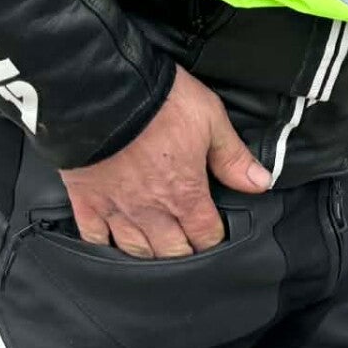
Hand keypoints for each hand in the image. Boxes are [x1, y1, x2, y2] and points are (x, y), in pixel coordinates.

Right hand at [58, 65, 272, 257]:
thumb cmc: (159, 101)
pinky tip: (111, 246)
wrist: (103, 91)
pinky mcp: (87, 200)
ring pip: (135, 251)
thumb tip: (261, 182)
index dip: (214, 240)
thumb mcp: (209, 118)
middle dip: (184, 255)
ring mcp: (116, 208)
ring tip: (156, 253)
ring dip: (148, 256)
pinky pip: (95, 237)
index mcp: (185, 193)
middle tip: (188, 250)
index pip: (205, 236)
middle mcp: (151, 210)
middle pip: (172, 252)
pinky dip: (104, 246)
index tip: (215, 238)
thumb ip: (232, 156)